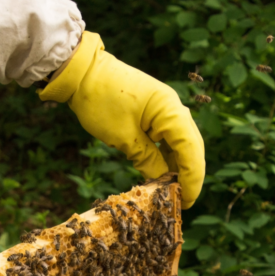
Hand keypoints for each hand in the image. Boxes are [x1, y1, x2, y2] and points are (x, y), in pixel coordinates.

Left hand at [39, 32, 204, 207]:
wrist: (82, 72)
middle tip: (182, 203)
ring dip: (179, 167)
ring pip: (182, 144)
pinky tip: (163, 173)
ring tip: (173, 192)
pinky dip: (168, 156)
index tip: (187, 203)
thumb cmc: (100, 102)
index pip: (191, 151)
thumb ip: (148, 160)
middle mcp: (175, 108)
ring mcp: (167, 109)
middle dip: (189, 176)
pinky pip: (169, 138)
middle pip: (192, 148)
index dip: (192, 180)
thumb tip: (164, 183)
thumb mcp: (123, 138)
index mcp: (171, 112)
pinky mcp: (156, 112)